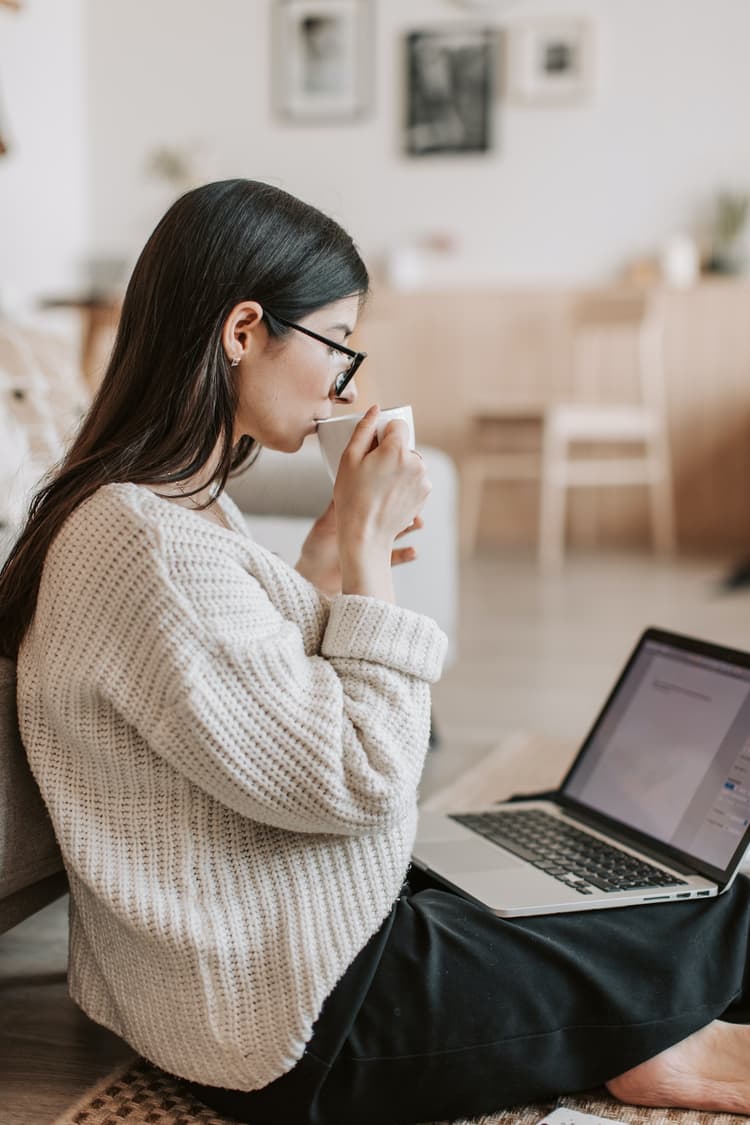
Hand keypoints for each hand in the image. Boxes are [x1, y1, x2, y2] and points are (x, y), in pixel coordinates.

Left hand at [296, 499, 424, 596]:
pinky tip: (413, 550)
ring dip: (410, 528)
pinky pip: (397, 558)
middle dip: (404, 508)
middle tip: (414, 503)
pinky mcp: (377, 563)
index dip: (387, 493)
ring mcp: (374, 545)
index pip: (375, 500)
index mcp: (356, 515)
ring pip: (397, 533)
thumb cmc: (315, 549)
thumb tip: (342, 484)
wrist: (314, 579)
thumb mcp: (323, 527)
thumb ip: (334, 510)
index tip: (398, 487)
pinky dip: (407, 554)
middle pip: (391, 513)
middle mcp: (368, 528)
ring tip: (419, 523)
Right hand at [333, 406, 431, 599]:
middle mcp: (415, 463)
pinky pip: (415, 478)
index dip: (382, 436)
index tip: (372, 451)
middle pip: (404, 445)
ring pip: (410, 462)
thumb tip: (375, 409)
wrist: (365, 534)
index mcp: (396, 450)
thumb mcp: (349, 459)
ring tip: (379, 487)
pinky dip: (404, 483)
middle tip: (372, 473)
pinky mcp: (425, 494)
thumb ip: (364, 429)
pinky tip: (388, 496)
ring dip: (398, 468)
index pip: (397, 425)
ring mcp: (423, 479)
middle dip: (391, 453)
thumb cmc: (352, 498)